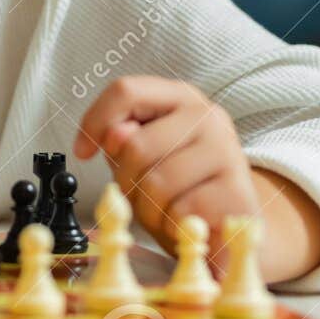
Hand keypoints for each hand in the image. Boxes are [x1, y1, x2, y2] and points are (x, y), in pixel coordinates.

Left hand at [73, 75, 255, 271]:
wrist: (233, 228)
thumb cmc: (181, 189)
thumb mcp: (144, 160)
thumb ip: (123, 143)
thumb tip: (115, 135)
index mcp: (181, 98)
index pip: (126, 90)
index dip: (95, 121)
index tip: (82, 152)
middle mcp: (208, 116)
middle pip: (136, 145)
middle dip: (126, 183)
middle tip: (142, 197)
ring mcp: (227, 151)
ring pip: (156, 182)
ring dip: (149, 210)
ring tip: (166, 211)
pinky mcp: (237, 192)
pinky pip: (181, 211)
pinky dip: (174, 226)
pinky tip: (187, 225)